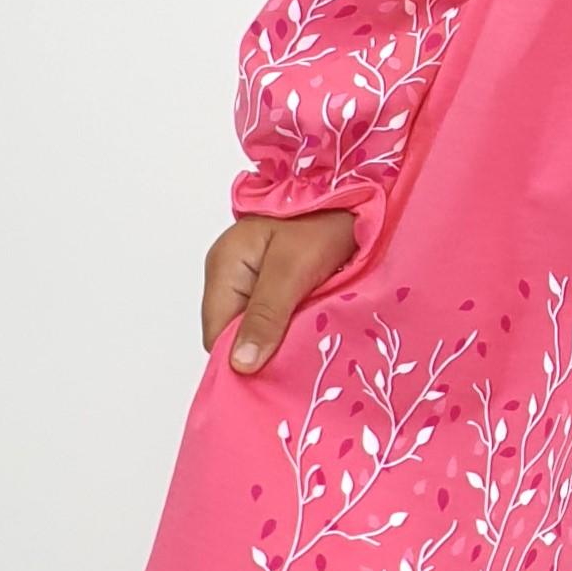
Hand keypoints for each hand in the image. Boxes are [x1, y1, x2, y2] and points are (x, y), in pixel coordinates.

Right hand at [202, 207, 361, 372]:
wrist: (355, 191)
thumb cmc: (322, 219)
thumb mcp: (293, 269)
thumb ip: (266, 315)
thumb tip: (240, 364)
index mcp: (224, 268)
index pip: (216, 336)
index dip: (239, 361)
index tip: (272, 379)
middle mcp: (231, 275)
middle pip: (234, 334)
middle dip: (261, 353)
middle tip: (296, 367)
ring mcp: (252, 278)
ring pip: (255, 328)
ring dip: (279, 342)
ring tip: (306, 351)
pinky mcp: (274, 280)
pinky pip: (273, 316)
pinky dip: (290, 328)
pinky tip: (311, 333)